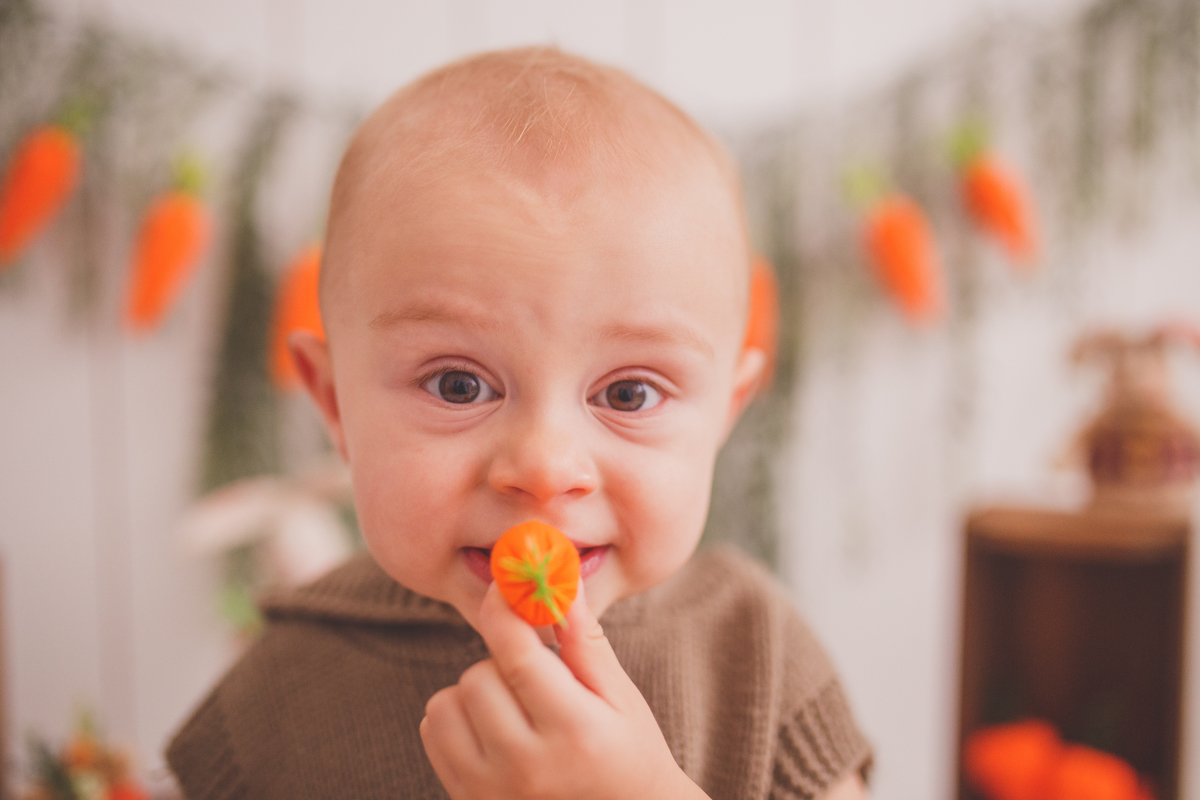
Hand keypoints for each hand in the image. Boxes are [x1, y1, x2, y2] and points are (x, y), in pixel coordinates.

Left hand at [420, 581, 708, 799]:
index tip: (505, 588)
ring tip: (514, 708)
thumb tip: (558, 581)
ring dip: (474, 693)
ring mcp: (491, 791)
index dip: (503, 610)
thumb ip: (584, 641)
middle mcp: (526, 767)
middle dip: (503, 663)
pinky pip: (433, 734)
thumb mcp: (621, 697)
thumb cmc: (629, 754)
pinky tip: (493, 730)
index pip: (517, 655)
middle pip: (477, 677)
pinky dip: (455, 720)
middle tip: (537, 680)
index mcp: (574, 732)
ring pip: (446, 704)